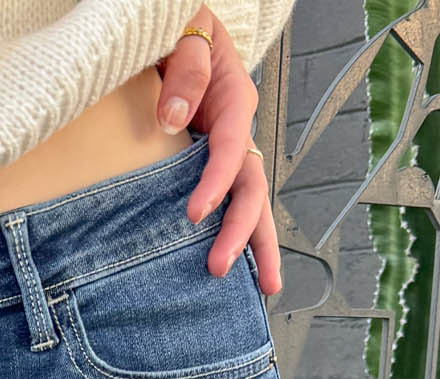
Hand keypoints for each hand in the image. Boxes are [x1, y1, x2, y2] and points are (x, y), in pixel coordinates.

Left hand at [155, 8, 281, 293]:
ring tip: (265, 289)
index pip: (230, 147)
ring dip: (254, 245)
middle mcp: (238, 131)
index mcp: (234, 98)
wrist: (177, 29)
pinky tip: (238, 271)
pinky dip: (236, 235)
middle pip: (251, 186)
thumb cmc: (178, 27)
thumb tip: (175, 118)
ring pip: (250, 202)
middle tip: (220, 267)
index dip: (216, 182)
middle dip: (241, 230)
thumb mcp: (184, 31)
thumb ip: (184, 68)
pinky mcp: (211, 166)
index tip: (194, 213)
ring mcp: (228, 151)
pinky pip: (229, 202)